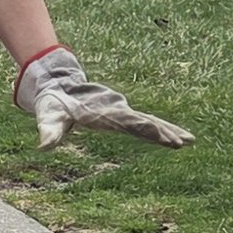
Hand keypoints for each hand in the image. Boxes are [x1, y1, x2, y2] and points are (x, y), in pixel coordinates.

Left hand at [15, 44, 191, 150]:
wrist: (59, 85)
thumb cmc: (53, 104)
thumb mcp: (49, 117)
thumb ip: (49, 131)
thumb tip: (43, 146)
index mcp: (103, 113)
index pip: (128, 122)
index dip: (145, 129)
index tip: (161, 135)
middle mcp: (117, 111)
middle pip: (145, 122)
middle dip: (163, 132)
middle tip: (183, 142)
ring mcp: (122, 112)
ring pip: (150, 122)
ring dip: (169, 132)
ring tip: (189, 141)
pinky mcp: (123, 116)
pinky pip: (146, 124)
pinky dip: (162, 130)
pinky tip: (178, 139)